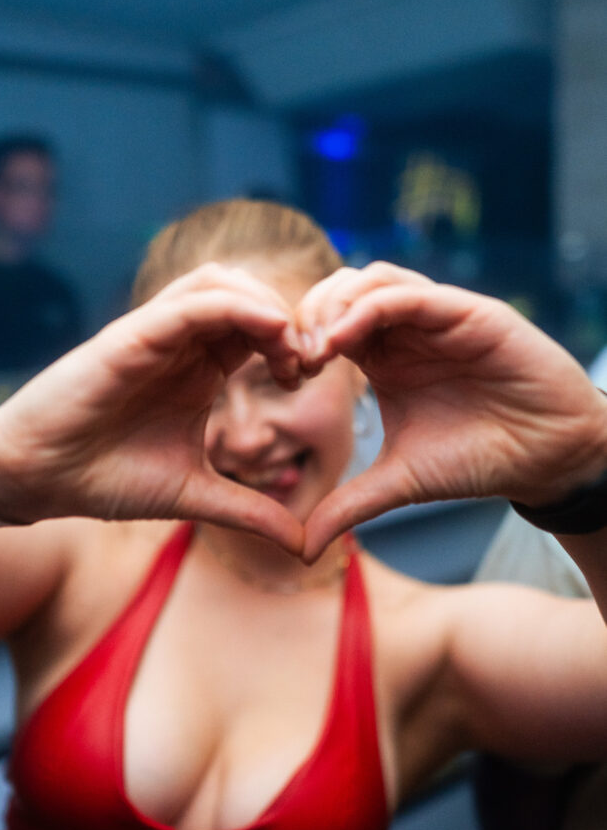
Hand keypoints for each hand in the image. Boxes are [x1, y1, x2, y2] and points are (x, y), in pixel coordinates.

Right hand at [0, 264, 303, 552]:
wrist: (39, 478)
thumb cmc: (107, 478)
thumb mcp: (196, 495)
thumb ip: (251, 512)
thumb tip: (304, 547)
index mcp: (199, 369)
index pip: (258, 329)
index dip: (294, 342)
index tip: (314, 376)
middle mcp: (179, 343)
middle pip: (248, 294)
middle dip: (290, 318)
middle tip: (312, 359)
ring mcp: (155, 335)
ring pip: (221, 282)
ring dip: (266, 303)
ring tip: (291, 347)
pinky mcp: (131, 336)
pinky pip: (191, 302)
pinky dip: (235, 305)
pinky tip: (268, 328)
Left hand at [296, 263, 606, 559]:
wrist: (547, 459)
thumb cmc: (479, 458)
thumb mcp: (400, 482)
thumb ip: (349, 504)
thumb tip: (302, 549)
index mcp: (385, 356)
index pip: (326, 323)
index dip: (296, 341)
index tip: (283, 378)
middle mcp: (407, 328)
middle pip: (339, 290)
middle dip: (306, 317)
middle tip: (292, 361)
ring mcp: (436, 315)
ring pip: (370, 279)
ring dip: (333, 306)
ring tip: (315, 350)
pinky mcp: (468, 312)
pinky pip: (409, 294)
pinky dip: (369, 309)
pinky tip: (344, 340)